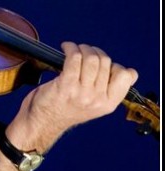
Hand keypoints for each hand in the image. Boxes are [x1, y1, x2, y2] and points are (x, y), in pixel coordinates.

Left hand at [7, 41, 137, 150]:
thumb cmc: (65, 110)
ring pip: (91, 58)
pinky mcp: (66, 85)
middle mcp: (98, 99)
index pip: (127, 76)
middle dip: (94, 51)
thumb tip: (120, 69)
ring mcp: (83, 92)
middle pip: (106, 62)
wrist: (43, 123)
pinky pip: (74, 58)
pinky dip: (70, 48)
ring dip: (82, 48)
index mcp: (109, 104)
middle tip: (83, 51)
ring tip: (73, 49)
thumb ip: (105, 90)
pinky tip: (65, 48)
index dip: (116, 65)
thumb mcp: (94, 105)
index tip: (102, 64)